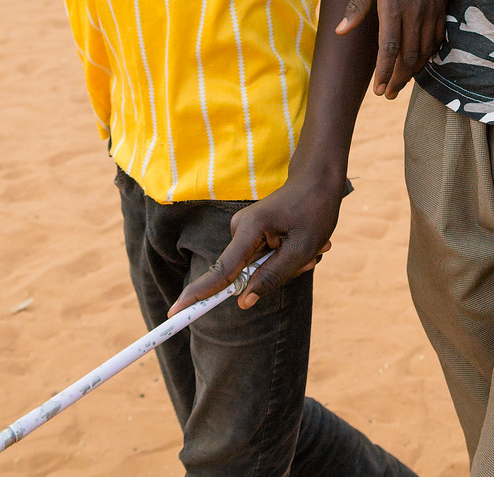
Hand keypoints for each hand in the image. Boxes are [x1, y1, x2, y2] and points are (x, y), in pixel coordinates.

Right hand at [166, 172, 344, 315]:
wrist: (317, 180)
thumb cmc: (314, 210)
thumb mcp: (301, 250)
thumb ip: (271, 276)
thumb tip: (242, 302)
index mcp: (249, 229)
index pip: (221, 270)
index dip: (199, 294)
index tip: (176, 313)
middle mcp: (241, 229)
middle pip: (249, 273)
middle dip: (281, 272)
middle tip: (310, 257)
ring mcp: (245, 231)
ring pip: (262, 267)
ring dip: (289, 264)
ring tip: (313, 245)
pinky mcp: (253, 233)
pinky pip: (266, 258)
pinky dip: (287, 256)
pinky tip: (306, 242)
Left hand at [335, 0, 446, 97]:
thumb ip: (357, 4)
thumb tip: (341, 31)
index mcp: (393, 3)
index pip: (389, 49)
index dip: (384, 73)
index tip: (378, 89)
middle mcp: (415, 10)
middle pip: (409, 56)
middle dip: (398, 79)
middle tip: (388, 94)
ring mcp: (432, 9)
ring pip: (425, 51)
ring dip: (413, 72)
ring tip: (400, 83)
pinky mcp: (443, 6)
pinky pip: (437, 40)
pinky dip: (428, 56)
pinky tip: (420, 61)